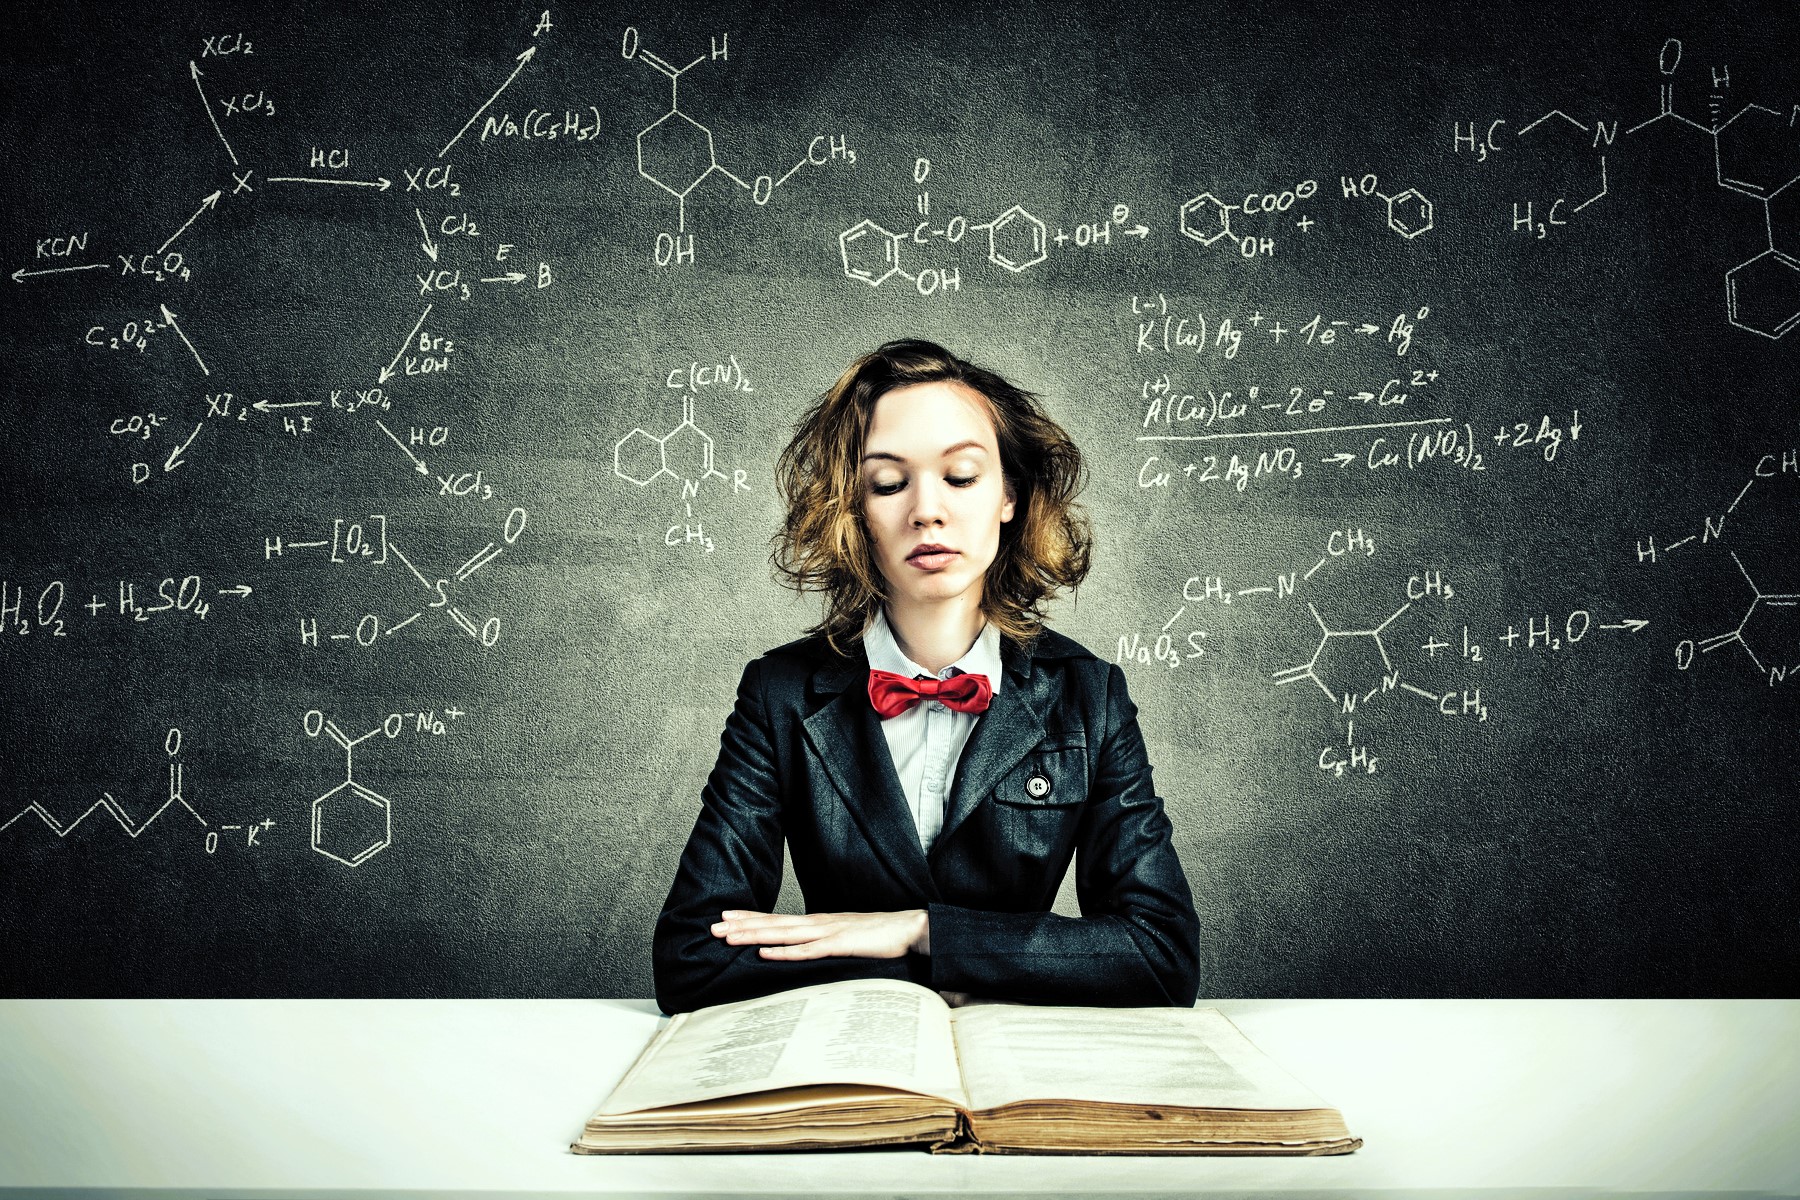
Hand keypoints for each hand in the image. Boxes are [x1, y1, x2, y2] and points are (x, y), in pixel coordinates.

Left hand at [710, 909, 929, 959]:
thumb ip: (825, 943)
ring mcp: (828, 932)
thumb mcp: (845, 938)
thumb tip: (805, 950)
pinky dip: (784, 951)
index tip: (725, 917)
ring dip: (754, 934)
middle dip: (741, 924)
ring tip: (728, 936)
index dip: (750, 918)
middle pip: (772, 923)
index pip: (777, 919)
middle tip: (712, 925)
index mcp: (818, 922)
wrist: (910, 928)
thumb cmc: (879, 935)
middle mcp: (818, 923)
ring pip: (783, 933)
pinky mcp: (840, 944)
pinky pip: (807, 950)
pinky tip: (765, 952)